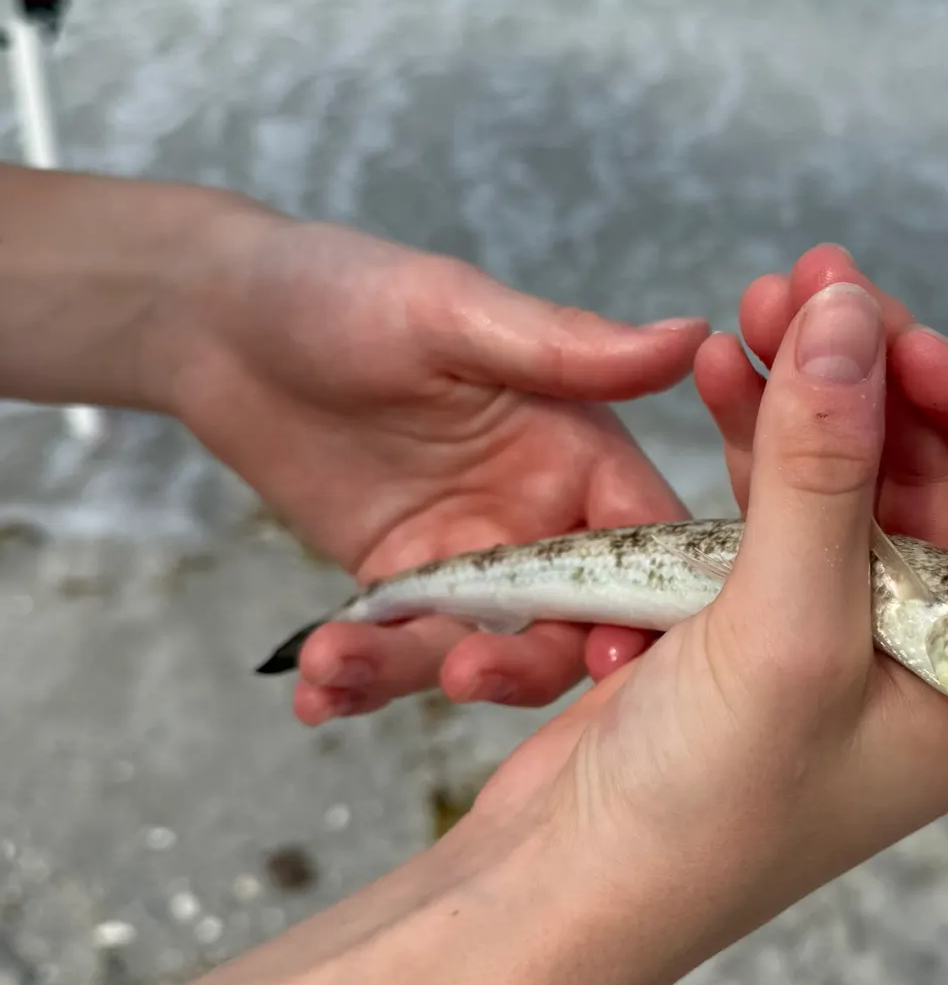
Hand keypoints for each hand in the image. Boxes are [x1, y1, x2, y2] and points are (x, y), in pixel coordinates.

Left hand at [167, 208, 706, 722]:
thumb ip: (564, 347)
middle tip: (462, 675)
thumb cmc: (341, 290)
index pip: (643, 543)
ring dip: (416, 673)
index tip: (613, 651)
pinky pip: (400, 651)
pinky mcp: (399, 588)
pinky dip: (361, 681)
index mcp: (579, 451)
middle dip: (526, 665)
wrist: (217, 320)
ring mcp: (470, 561)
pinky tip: (313, 694)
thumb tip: (693, 336)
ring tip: (335, 665)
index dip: (644, 604)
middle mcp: (540, 517)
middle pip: (572, 624)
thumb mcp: (451, 311)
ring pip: (481, 651)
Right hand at [690, 243, 947, 798]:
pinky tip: (722, 375)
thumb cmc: (704, 805)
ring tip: (756, 306)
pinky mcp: (755, 625)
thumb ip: (825, 466)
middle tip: (814, 283)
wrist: (567, 892)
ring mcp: (837, 636)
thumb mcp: (787, 628)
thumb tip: (850, 317)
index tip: (899, 334)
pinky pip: (775, 508)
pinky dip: (752, 440)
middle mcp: (925, 654)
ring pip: (848, 478)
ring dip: (809, 391)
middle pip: (935, 474)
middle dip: (877, 372)